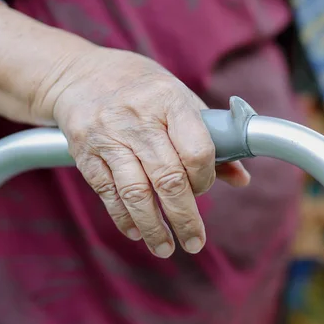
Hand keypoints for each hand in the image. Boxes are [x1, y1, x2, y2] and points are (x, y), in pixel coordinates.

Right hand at [36, 47, 249, 257]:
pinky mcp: (84, 151)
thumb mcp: (182, 102)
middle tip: (194, 242)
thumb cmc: (145, 90)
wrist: (83, 75)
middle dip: (184, 218)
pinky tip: (137, 231)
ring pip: (135, 192)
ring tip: (166, 248)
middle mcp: (137, 117)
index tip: (204, 189)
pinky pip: (107, 192)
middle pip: (168, 179)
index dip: (205, 179)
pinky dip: (124, 217)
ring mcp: (107, 135)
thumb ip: (212, 139)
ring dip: (153, 227)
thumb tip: (241, 178)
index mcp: (169, 101)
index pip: (196, 151)